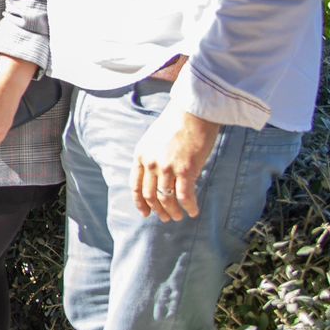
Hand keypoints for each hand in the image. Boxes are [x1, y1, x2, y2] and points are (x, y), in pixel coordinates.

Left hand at [133, 103, 220, 220]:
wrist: (192, 111)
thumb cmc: (177, 123)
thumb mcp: (154, 140)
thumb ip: (153, 158)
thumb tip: (160, 177)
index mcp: (140, 156)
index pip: (135, 186)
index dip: (140, 203)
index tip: (145, 213)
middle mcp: (150, 163)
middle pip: (150, 195)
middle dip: (158, 210)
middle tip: (166, 218)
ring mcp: (167, 167)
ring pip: (166, 198)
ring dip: (173, 211)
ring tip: (180, 217)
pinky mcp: (185, 169)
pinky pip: (185, 195)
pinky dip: (189, 206)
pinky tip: (194, 211)